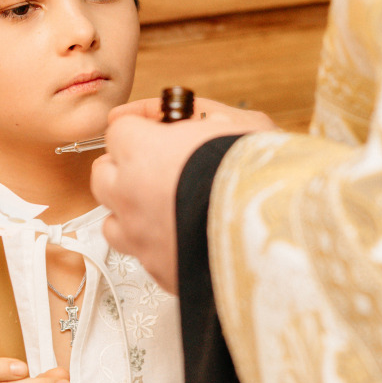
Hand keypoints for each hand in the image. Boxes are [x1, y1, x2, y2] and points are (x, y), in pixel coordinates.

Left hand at [91, 98, 266, 290]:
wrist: (279, 231)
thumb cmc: (259, 171)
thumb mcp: (240, 122)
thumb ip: (201, 113)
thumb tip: (176, 112)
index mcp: (142, 152)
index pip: (117, 131)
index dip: (140, 128)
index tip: (157, 129)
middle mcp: (129, 194)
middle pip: (102, 174)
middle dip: (124, 167)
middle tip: (156, 165)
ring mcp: (139, 237)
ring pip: (111, 219)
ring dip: (130, 209)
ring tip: (163, 205)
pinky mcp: (156, 270)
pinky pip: (140, 254)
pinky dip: (153, 243)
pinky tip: (180, 234)